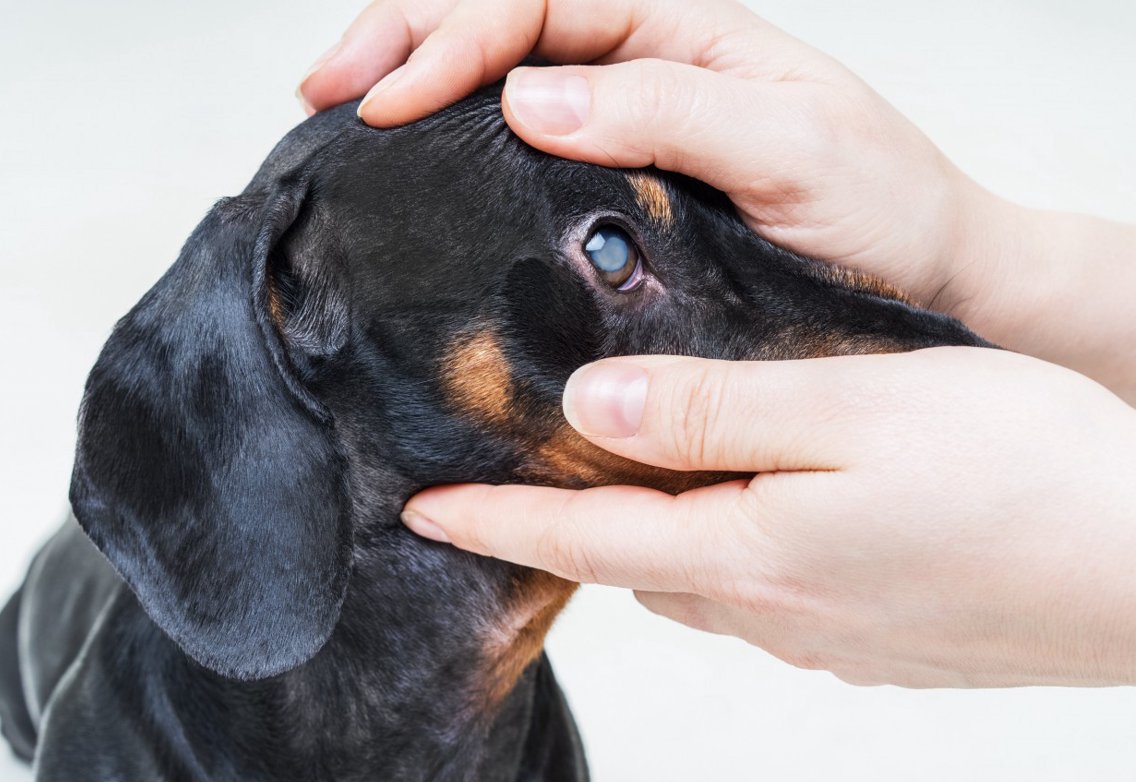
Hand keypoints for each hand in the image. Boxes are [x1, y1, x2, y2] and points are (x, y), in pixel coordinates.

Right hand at [300, 0, 1135, 402]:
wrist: (926, 285)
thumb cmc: (882, 210)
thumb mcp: (792, 147)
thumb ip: (670, 109)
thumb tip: (530, 98)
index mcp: (682, 30)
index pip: (537, 0)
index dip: (452, 39)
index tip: (388, 99)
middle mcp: (643, 68)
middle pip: (498, 18)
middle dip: (402, 39)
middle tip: (323, 88)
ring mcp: (625, 129)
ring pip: (498, 80)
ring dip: (414, 82)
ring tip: (341, 112)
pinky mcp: (618, 194)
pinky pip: (520, 154)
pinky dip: (456, 152)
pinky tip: (414, 173)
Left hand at [401, 348, 1135, 686]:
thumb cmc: (1021, 474)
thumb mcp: (854, 407)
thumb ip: (713, 410)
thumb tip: (590, 412)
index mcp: (750, 550)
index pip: (582, 541)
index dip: (494, 523)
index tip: (420, 511)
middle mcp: (774, 609)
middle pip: (634, 566)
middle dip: (568, 529)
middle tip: (524, 479)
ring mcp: (828, 636)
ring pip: (700, 580)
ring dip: (653, 538)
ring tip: (637, 482)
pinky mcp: (877, 641)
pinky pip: (766, 596)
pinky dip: (730, 553)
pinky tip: (758, 513)